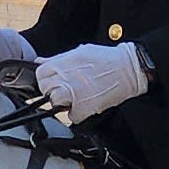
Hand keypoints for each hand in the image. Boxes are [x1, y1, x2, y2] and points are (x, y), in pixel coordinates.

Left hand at [35, 43, 151, 122]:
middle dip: (52, 90)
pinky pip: (72, 116)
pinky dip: (77, 113)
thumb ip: (58, 58)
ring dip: (62, 102)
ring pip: (55, 103)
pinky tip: (83, 106)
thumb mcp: (79, 52)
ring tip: (72, 98)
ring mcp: (75, 93)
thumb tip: (40, 61)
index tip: (51, 81)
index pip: (40, 73)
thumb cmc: (107, 59)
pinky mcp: (85, 107)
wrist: (128, 69)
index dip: (45, 78)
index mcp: (65, 62)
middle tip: (63, 90)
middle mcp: (67, 77)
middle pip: (45, 89)